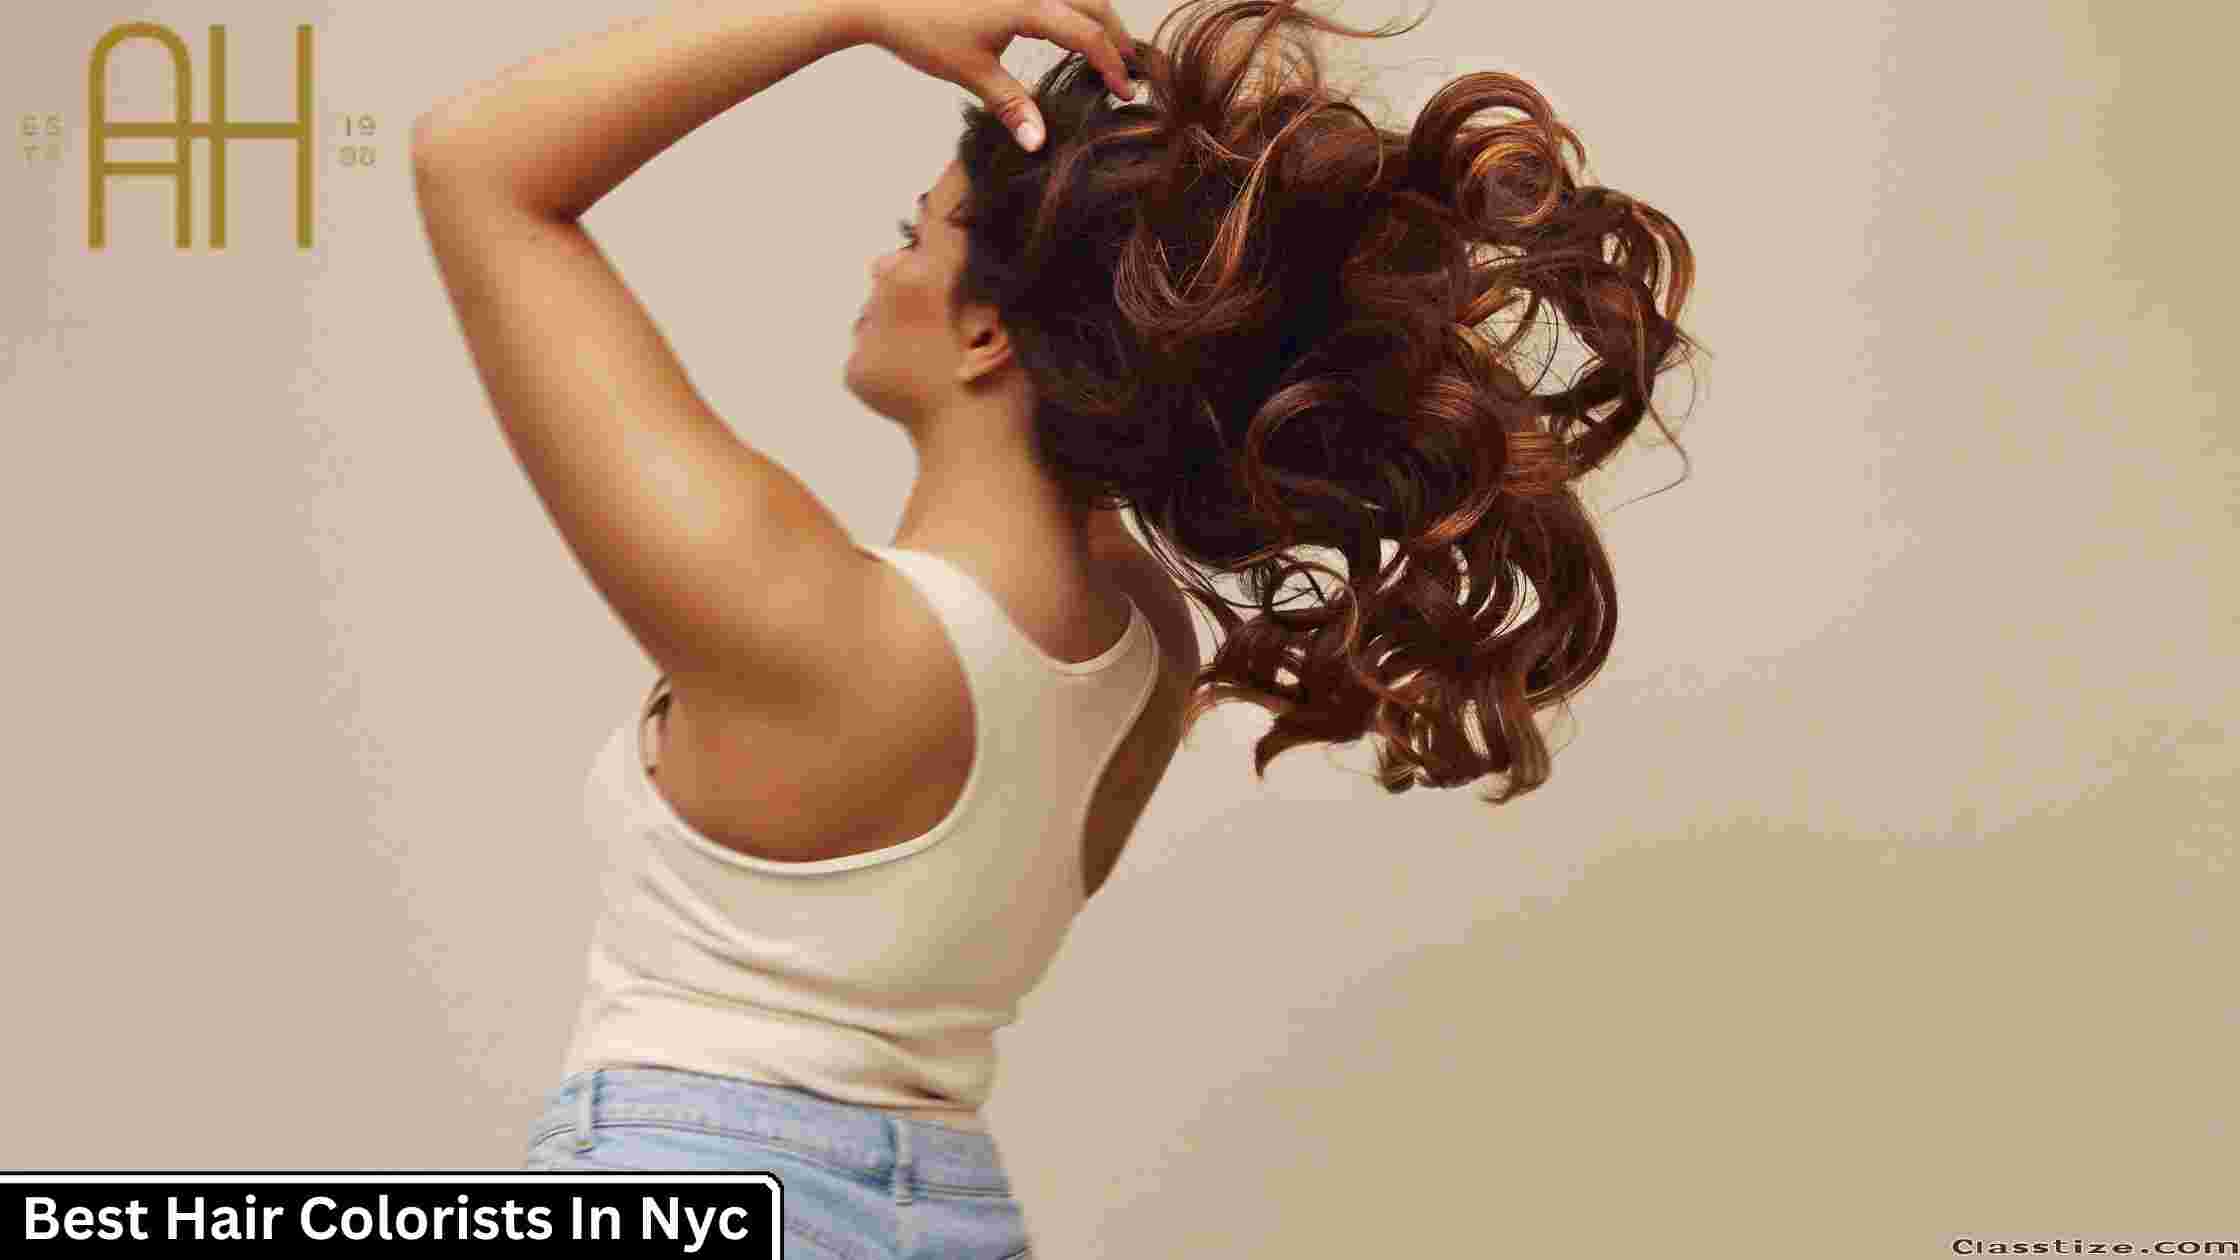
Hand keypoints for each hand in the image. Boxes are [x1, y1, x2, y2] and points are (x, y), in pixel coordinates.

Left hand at [856, 0, 1138, 151]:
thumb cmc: (922, 30)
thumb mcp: (971, 73)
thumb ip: (1011, 105)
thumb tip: (1039, 144)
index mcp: (1027, 4)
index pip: (1087, 34)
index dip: (1112, 64)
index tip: (1123, 93)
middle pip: (1094, 3)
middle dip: (1116, 36)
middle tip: (1128, 70)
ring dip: (1096, 18)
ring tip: (1107, 51)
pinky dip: (1071, 9)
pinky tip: (1068, 31)